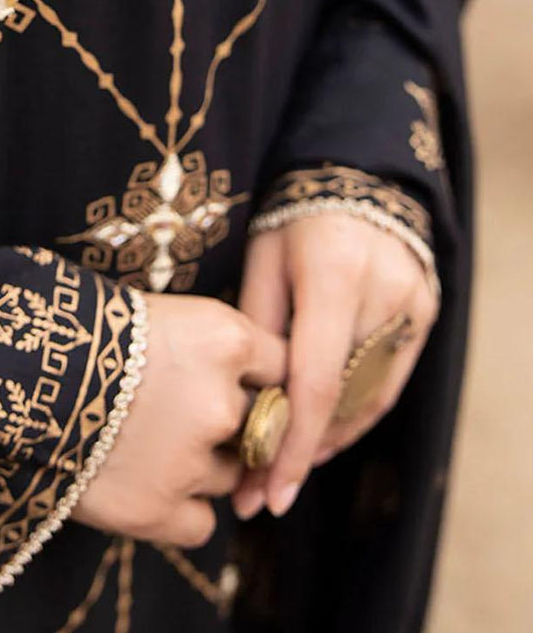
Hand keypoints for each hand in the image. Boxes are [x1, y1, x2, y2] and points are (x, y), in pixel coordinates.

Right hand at [73, 294, 286, 546]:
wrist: (10, 369)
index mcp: (224, 338)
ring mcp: (191, 460)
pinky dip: (180, 510)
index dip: (260, 376)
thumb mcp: (158, 313)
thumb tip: (252, 379)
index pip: (281, 364)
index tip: (244, 381)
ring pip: (232, 476)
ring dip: (203, 465)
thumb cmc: (79, 329)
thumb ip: (212, 347)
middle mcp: (220, 401)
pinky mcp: (158, 510)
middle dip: (231, 424)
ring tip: (148, 441)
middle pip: (260, 425)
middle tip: (181, 409)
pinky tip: (145, 481)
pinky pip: (201, 523)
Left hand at [233, 213, 438, 521]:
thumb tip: (245, 406)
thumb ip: (258, 330)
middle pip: (344, 398)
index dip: (293, 444)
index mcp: (335, 274)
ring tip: (283, 471)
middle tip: (261, 493)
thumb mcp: (261, 262)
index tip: (268, 492)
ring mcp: (414, 305)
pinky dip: (355, 414)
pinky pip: (388, 381)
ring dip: (328, 441)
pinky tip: (322, 437)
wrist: (353, 178)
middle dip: (301, 452)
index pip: (316, 379)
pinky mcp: (426, 314)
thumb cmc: (291, 219)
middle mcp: (384, 293)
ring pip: (369, 399)